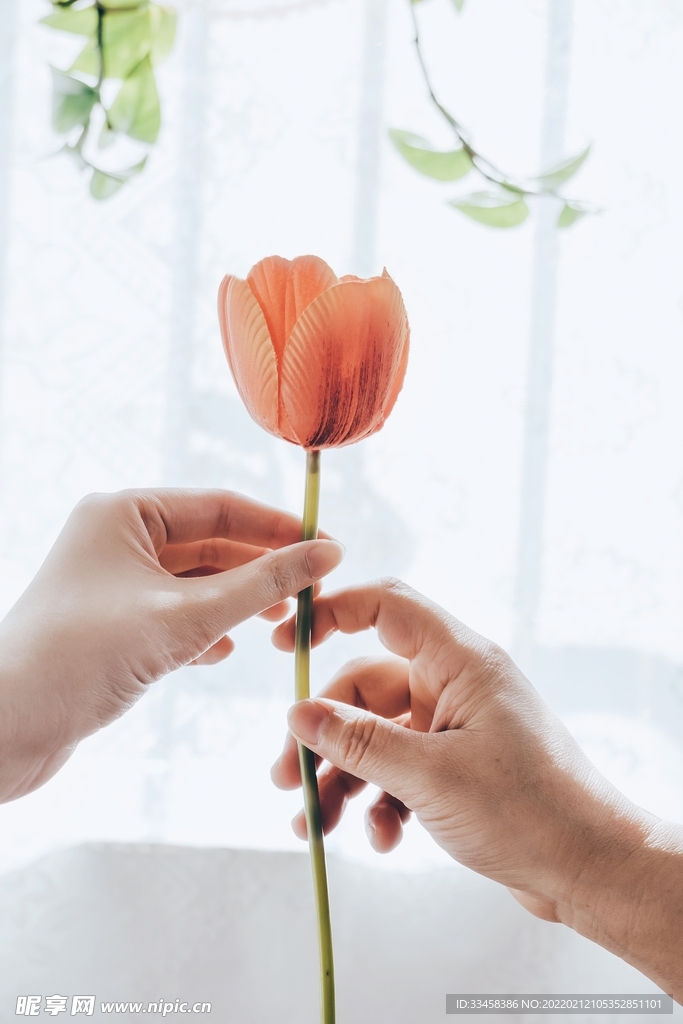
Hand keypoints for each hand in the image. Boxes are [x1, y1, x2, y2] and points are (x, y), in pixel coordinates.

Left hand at [0, 489, 342, 801]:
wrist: (2, 729)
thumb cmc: (81, 658)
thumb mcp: (185, 617)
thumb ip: (261, 585)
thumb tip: (327, 552)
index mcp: (124, 514)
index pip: (219, 507)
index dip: (277, 527)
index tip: (328, 547)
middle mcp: (115, 540)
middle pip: (210, 545)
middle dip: (261, 569)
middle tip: (314, 593)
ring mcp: (112, 585)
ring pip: (194, 585)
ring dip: (238, 603)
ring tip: (282, 622)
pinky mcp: (110, 628)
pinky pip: (173, 617)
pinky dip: (204, 631)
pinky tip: (226, 651)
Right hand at [272, 579, 682, 1000]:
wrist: (589, 869)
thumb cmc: (530, 812)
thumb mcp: (431, 777)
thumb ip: (360, 743)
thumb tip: (298, 714)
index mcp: (460, 662)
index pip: (387, 608)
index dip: (333, 613)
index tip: (286, 642)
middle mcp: (455, 686)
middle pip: (365, 688)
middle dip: (324, 735)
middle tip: (287, 778)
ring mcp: (455, 726)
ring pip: (377, 736)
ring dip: (343, 778)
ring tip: (316, 824)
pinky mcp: (455, 766)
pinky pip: (399, 770)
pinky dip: (380, 802)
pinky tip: (380, 838)